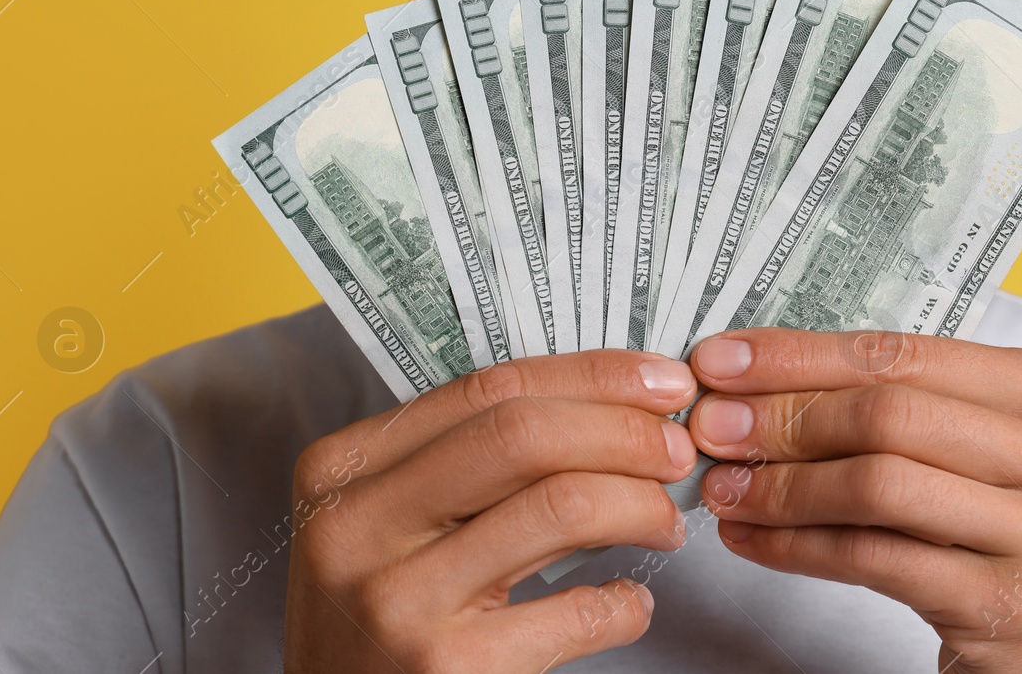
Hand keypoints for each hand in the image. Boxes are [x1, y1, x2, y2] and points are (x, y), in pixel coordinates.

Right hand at [284, 350, 698, 672]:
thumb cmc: (383, 616)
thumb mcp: (388, 526)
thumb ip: (464, 463)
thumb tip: (611, 406)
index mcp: (342, 469)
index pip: (486, 390)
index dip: (590, 377)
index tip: (662, 381)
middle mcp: (357, 527)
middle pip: (525, 437)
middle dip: (624, 432)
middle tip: (679, 452)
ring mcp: (398, 600)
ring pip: (560, 507)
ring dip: (640, 506)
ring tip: (667, 523)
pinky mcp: (447, 667)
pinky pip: (574, 611)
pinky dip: (624, 604)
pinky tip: (629, 604)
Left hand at [688, 328, 1021, 673]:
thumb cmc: (1006, 532)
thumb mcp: (976, 451)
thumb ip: (895, 406)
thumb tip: (753, 380)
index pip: (905, 355)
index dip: (801, 356)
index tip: (722, 362)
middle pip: (889, 415)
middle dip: (783, 418)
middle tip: (711, 427)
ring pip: (878, 486)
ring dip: (782, 486)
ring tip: (723, 488)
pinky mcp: (1007, 605)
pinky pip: (875, 560)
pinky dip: (798, 547)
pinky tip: (753, 539)